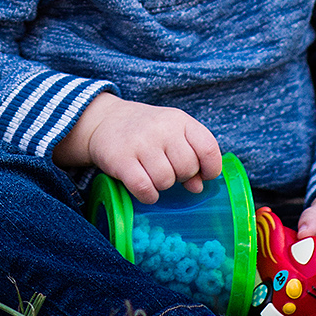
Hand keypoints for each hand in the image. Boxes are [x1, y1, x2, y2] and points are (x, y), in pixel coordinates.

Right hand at [52, 92, 222, 203]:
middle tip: (168, 169)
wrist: (105, 120)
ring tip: (152, 174)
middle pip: (187, 168)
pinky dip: (148, 195)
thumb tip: (198, 187)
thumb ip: (191, 156)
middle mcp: (162, 128)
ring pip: (166, 181)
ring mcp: (141, 143)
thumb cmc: (146, 131)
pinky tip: (145, 188)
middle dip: (180, 176)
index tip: (202, 175)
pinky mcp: (121, 160)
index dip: (210, 168)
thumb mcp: (172, 134)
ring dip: (162, 185)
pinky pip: (145, 189)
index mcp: (180, 120)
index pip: (208, 148)